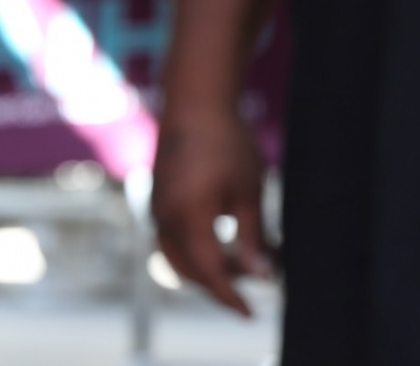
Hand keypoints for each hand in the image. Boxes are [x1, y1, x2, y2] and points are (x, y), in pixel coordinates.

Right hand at [151, 114, 271, 316]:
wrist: (195, 105)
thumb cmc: (227, 144)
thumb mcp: (248, 194)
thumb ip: (252, 239)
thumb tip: (262, 277)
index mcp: (189, 217)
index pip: (209, 272)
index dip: (230, 296)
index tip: (249, 313)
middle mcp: (165, 219)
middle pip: (189, 270)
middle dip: (221, 283)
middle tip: (256, 281)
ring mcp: (157, 210)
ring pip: (177, 258)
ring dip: (207, 268)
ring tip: (242, 262)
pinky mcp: (158, 202)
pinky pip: (172, 240)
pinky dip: (195, 251)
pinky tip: (222, 241)